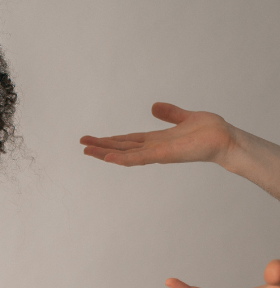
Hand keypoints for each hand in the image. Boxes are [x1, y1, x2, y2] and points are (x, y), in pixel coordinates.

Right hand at [80, 102, 238, 166]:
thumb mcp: (185, 117)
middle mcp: (153, 148)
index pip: (127, 140)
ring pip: (125, 154)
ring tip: (87, 151)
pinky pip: (139, 158)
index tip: (94, 139)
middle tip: (82, 144)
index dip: (110, 140)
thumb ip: (170, 113)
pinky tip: (108, 157)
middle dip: (101, 146)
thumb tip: (154, 106)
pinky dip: (122, 159)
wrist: (226, 140)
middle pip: (121, 147)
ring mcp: (156, 153)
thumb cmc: (211, 131)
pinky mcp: (163, 155)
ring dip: (105, 153)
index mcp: (156, 140)